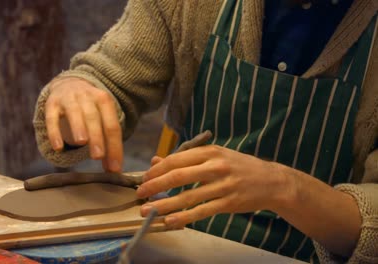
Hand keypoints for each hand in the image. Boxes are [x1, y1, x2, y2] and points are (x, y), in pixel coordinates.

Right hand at [45, 77, 122, 171]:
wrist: (69, 84)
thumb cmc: (91, 109)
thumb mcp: (102, 118)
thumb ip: (107, 142)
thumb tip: (113, 169)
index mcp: (104, 100)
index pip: (112, 126)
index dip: (114, 147)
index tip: (114, 168)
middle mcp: (87, 96)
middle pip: (94, 118)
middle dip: (97, 137)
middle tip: (98, 156)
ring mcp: (69, 98)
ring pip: (74, 112)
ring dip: (78, 127)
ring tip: (82, 143)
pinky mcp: (52, 103)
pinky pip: (52, 117)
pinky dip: (54, 132)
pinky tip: (58, 147)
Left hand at [137, 145, 294, 227]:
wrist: (272, 181)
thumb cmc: (238, 167)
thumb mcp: (214, 156)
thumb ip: (186, 159)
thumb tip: (156, 161)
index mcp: (210, 151)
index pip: (177, 159)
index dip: (157, 170)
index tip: (144, 179)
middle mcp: (216, 166)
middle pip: (179, 176)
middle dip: (156, 186)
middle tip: (140, 194)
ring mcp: (223, 185)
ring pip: (188, 196)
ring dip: (165, 204)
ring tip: (148, 211)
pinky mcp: (229, 203)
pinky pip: (202, 211)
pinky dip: (184, 217)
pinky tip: (170, 221)